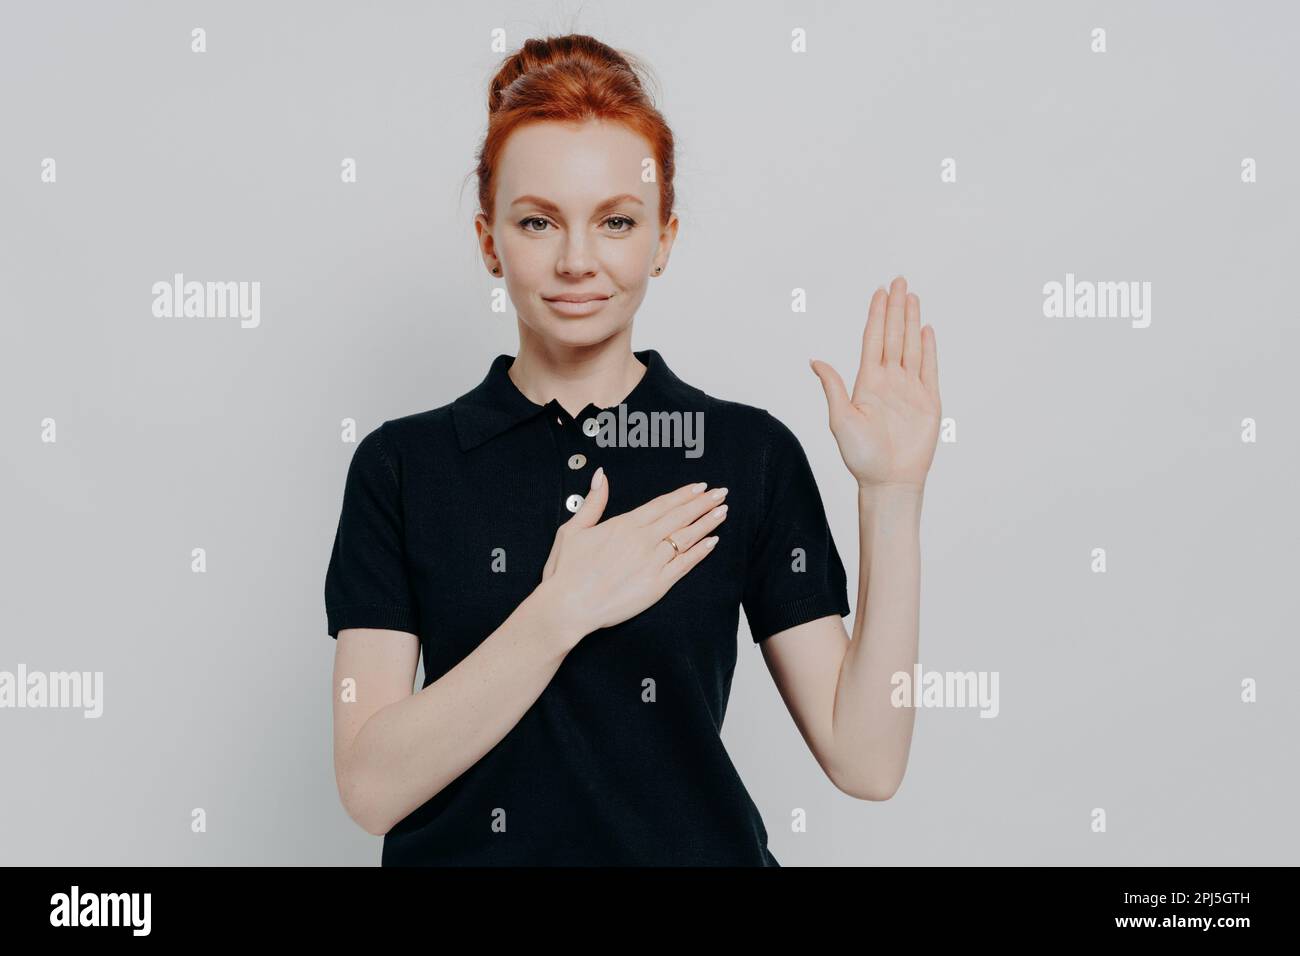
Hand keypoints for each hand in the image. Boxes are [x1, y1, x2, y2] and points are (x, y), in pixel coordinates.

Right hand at [537, 467, 728, 643]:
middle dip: (702, 503)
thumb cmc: (566, 571)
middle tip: (721, 492)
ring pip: (686, 537)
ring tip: (723, 511)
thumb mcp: (573, 529)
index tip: (699, 487)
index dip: (683, 495)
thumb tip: (600, 476)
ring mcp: (652, 562)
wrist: (568, 606)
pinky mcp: (658, 584)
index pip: (661, 504)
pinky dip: (700, 551)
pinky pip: (685, 564)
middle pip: (679, 516)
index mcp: (623, 524)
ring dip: (707, 523)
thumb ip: (593, 502)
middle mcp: (642, 540)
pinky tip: (712, 541)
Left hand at [809, 275, 940, 488]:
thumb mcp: (840, 419)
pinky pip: (929, 368)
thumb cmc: (861, 457)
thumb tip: (814, 361)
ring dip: (912, 321)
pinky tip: (926, 329)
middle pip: (893, 336)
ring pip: (911, 346)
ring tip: (912, 297)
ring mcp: (910, 389)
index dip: (876, 315)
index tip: (879, 292)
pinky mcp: (928, 401)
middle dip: (896, 308)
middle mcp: (889, 381)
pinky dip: (929, 348)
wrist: (889, 481)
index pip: (873, 340)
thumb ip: (833, 387)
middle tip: (899, 281)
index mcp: (867, 382)